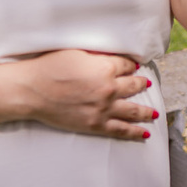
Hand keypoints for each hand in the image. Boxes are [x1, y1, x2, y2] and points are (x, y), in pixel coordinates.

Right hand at [11, 49, 155, 140]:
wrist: (32, 91)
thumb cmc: (50, 67)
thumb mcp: (77, 53)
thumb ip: (98, 56)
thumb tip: (112, 58)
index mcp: (105, 67)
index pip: (127, 65)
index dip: (131, 65)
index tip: (135, 66)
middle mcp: (109, 88)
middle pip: (134, 86)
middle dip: (142, 84)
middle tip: (148, 84)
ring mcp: (103, 109)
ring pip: (133, 110)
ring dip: (146, 111)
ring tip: (154, 112)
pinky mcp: (95, 125)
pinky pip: (120, 130)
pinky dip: (134, 132)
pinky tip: (144, 133)